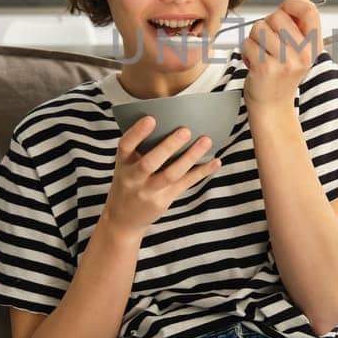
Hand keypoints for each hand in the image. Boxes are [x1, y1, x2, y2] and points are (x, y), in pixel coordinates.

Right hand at [98, 116, 221, 239]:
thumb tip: (170, 119)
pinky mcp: (164, 200)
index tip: (151, 118)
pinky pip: (185, 184)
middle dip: (168, 147)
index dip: (137, 132)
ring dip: (190, 157)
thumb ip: (140, 148)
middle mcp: (133, 178)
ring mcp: (149, 191)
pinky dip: (201, 172)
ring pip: (171, 174)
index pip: (126, 145)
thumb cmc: (128, 182)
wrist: (123, 218)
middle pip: (150, 163)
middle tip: (186, 131)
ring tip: (205, 141)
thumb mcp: (125, 165)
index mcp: (122, 163)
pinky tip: (214, 161)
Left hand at [242, 0, 323, 107]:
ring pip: (259, 28)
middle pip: (277, 16)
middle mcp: (303, 54)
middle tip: (269, 43)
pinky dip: (246, 51)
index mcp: (314, 46)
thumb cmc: (282, 73)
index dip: (293, 4)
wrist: (272, 106)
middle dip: (267, 25)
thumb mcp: (297, 48)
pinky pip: (248, 43)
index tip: (284, 10)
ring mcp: (285, 62)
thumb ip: (300, 21)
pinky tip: (253, 63)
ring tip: (262, 53)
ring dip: (254, 38)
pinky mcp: (266, 68)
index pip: (309, 11)